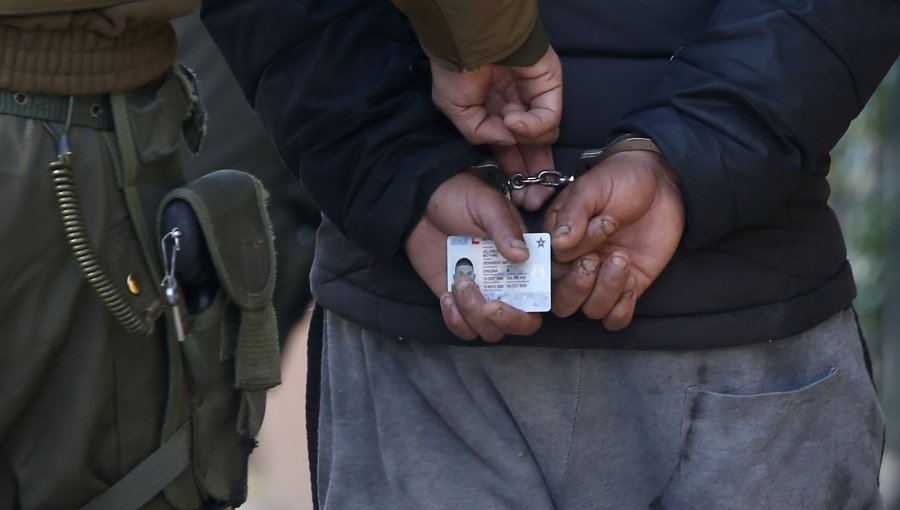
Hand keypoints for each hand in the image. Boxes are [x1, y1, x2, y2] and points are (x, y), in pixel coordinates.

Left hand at [405, 172, 542, 341]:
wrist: (420, 203)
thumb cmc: (459, 197)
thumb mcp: (486, 205)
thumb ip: (504, 228)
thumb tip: (523, 255)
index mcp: (523, 259)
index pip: (544, 292)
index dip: (541, 302)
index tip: (523, 292)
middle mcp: (508, 283)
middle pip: (524, 323)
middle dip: (509, 320)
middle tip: (490, 305)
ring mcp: (482, 294)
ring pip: (491, 331)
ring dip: (475, 315)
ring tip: (460, 283)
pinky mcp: (456, 301)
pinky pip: (463, 328)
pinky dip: (455, 320)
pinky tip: (447, 296)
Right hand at [430, 46, 562, 210]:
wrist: (470, 41)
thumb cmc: (456, 72)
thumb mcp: (456, 113)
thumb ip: (480, 135)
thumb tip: (506, 142)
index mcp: (492, 113)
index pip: (510, 149)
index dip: (514, 173)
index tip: (517, 199)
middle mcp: (516, 107)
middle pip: (533, 148)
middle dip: (534, 173)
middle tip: (533, 198)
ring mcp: (534, 97)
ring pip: (543, 136)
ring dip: (523, 137)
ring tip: (505, 121)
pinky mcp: (549, 88)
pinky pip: (549, 119)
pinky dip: (532, 124)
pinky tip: (513, 116)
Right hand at [543, 150, 684, 329]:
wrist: (659, 182)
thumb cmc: (619, 180)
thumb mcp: (592, 188)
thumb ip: (573, 213)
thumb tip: (558, 243)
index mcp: (558, 242)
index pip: (549, 267)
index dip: (566, 258)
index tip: (594, 228)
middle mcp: (576, 265)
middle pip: (562, 301)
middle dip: (578, 286)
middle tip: (596, 258)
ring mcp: (602, 278)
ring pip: (590, 310)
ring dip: (605, 291)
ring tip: (621, 260)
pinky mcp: (629, 286)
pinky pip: (616, 318)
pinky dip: (621, 311)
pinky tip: (631, 285)